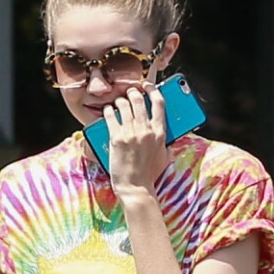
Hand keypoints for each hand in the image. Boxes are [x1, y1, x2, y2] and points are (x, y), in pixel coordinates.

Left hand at [103, 83, 170, 197]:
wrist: (135, 187)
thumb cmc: (149, 173)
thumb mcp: (164, 155)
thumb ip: (165, 140)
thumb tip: (162, 127)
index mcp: (161, 133)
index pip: (159, 103)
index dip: (153, 90)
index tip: (147, 86)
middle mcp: (146, 130)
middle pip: (139, 100)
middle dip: (133, 91)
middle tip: (130, 91)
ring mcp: (131, 133)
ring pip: (124, 105)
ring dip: (120, 100)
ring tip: (119, 101)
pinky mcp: (116, 138)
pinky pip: (111, 116)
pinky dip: (109, 110)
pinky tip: (108, 110)